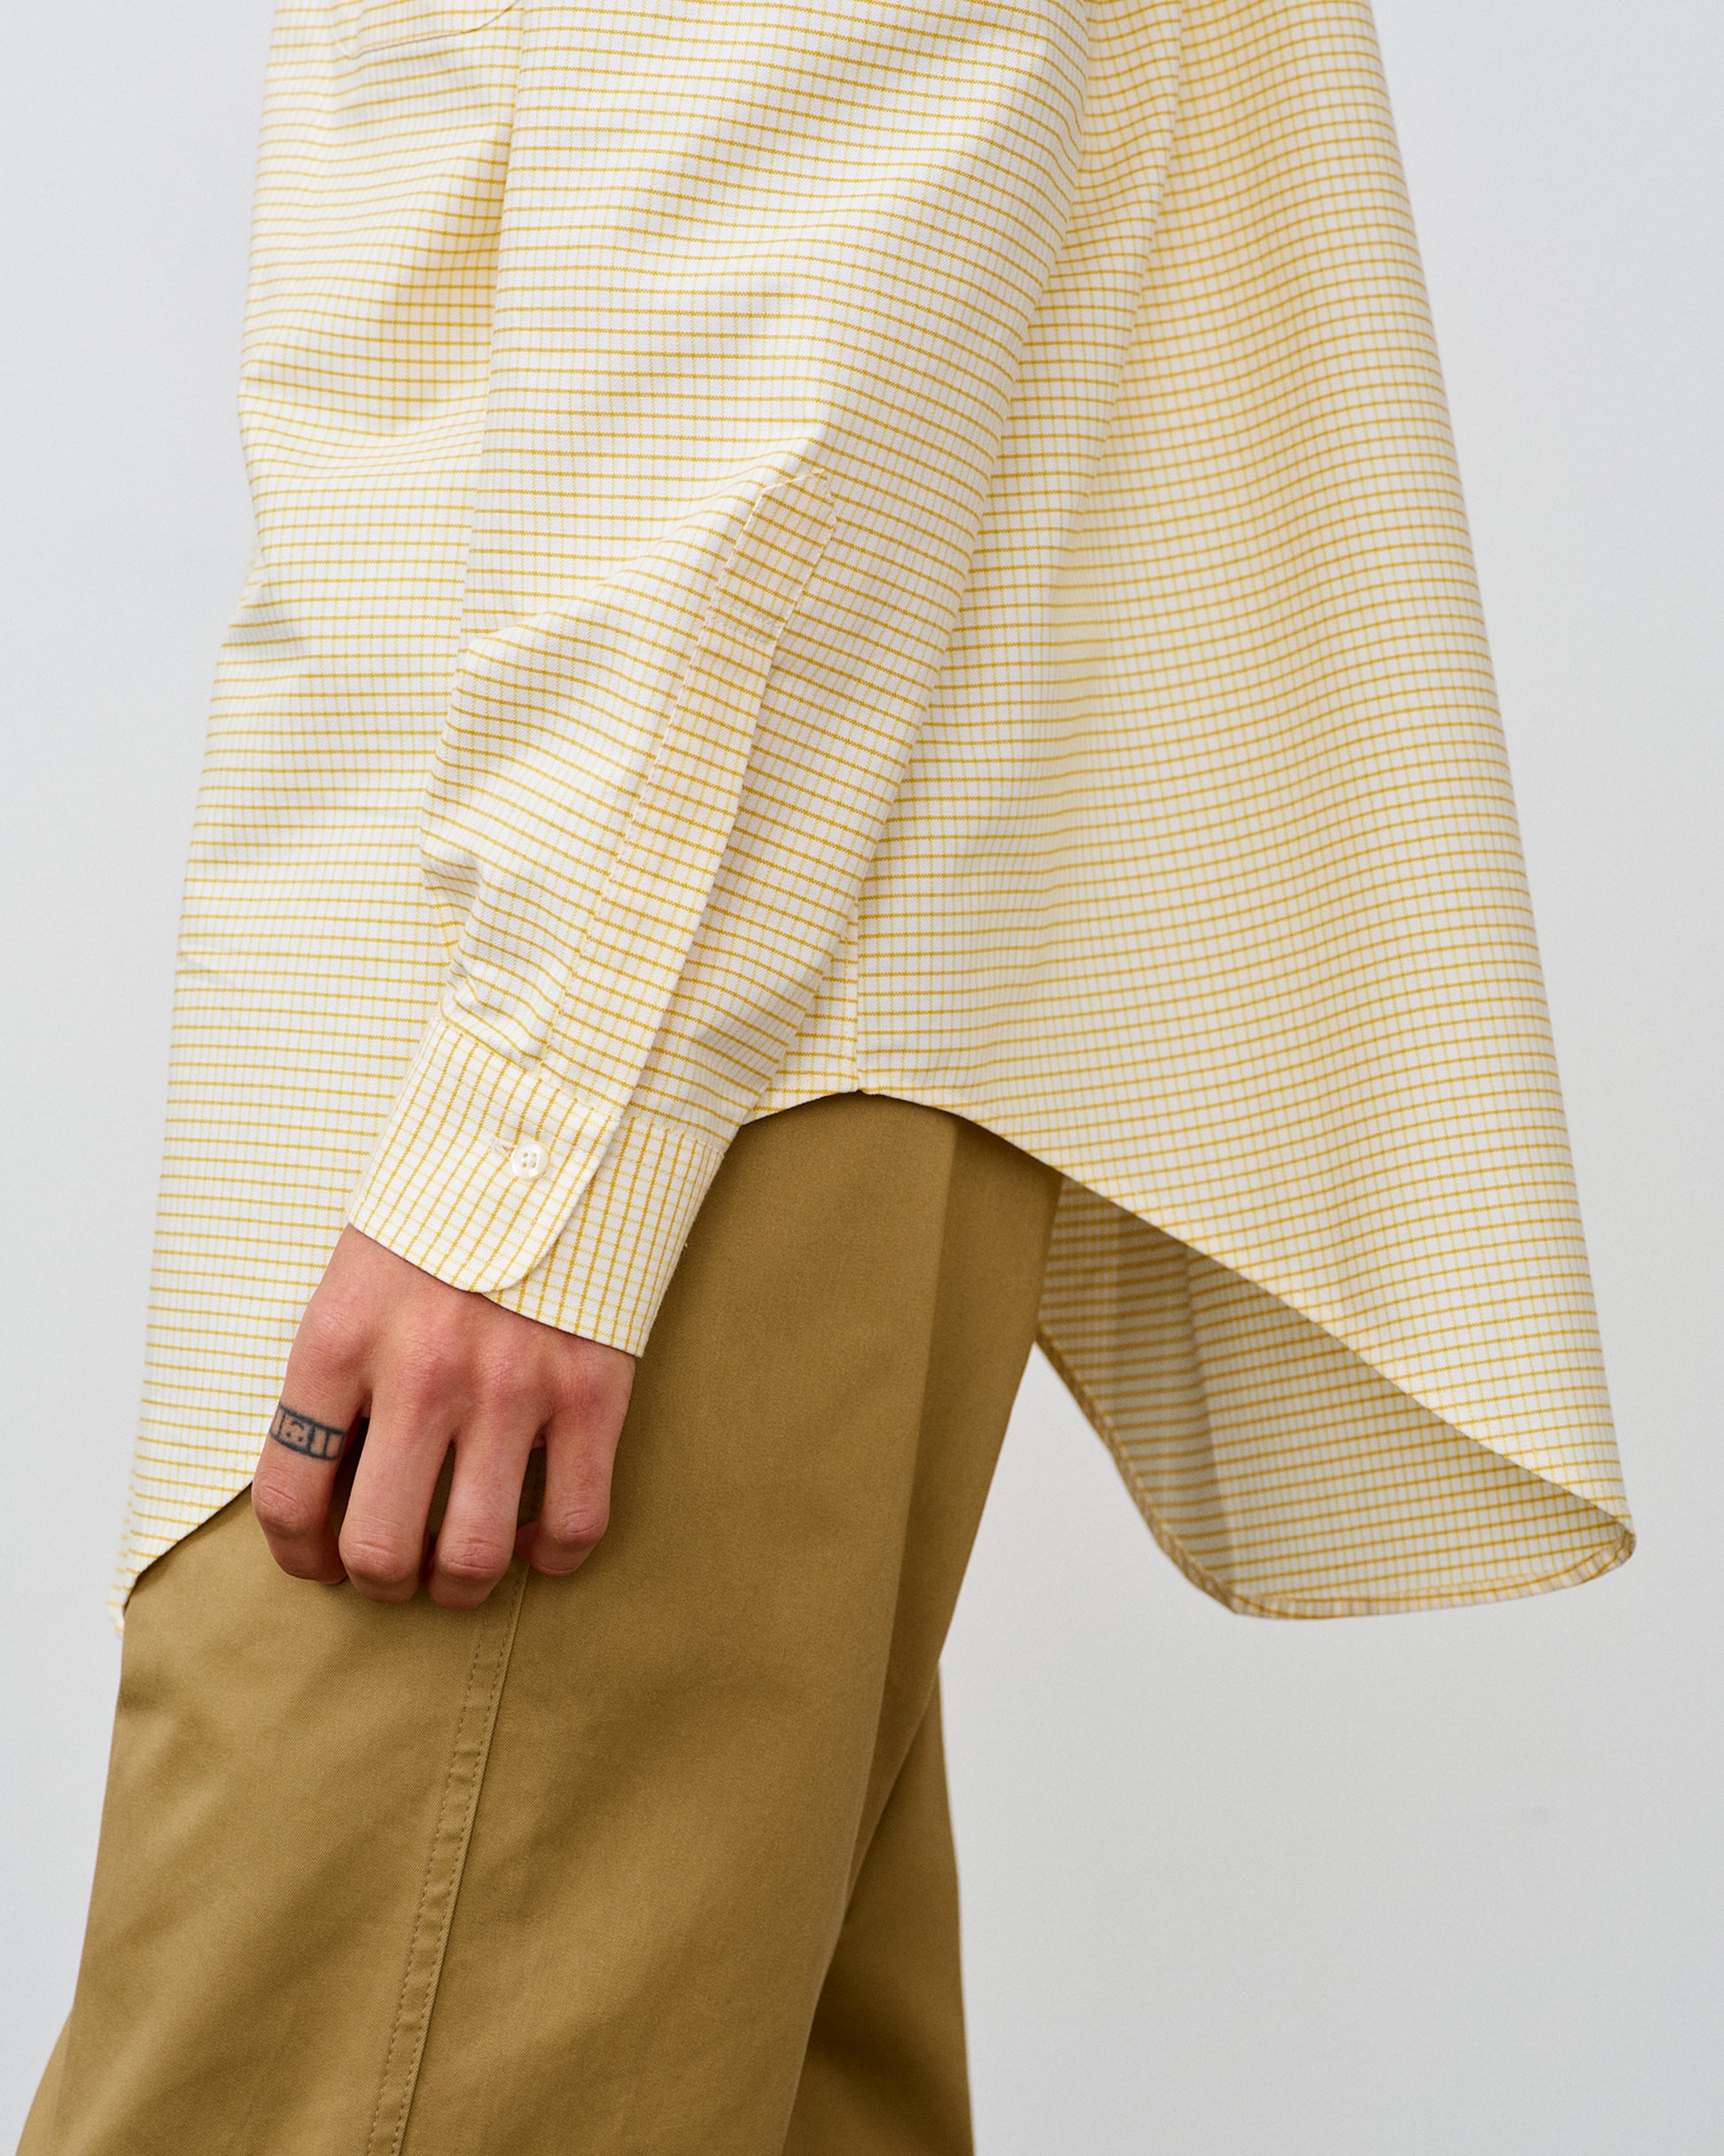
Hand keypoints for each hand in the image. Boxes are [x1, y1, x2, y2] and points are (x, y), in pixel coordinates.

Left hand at [252, 1226, 634, 1609]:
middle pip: (378, 1546)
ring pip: (473, 1556)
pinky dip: (554, 1555)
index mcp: (341, 1341)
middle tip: (394, 1574)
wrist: (550, 1141)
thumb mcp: (354, 1280)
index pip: (289, 1494)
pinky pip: (574, 1521)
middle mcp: (421, 1374)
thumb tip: (333, 1484)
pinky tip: (539, 1541)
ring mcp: (512, 1388)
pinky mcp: (591, 1392)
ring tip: (461, 1572)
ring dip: (460, 1587)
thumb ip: (338, 1377)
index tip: (319, 1563)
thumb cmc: (442, 1216)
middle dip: (380, 1583)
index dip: (299, 1554)